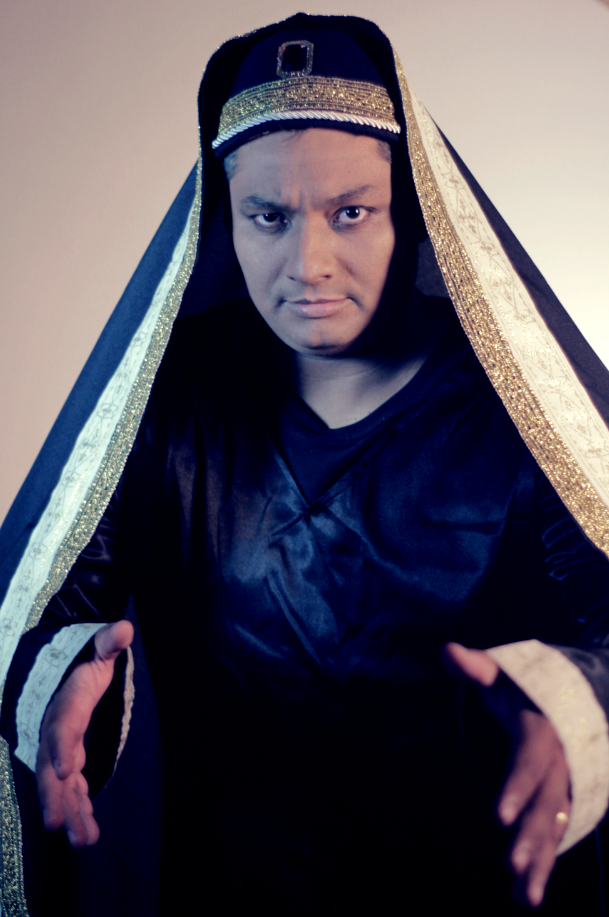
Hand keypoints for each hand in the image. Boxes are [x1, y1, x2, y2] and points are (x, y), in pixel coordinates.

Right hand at [35, 619, 133, 847]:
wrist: (60, 668)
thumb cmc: (84, 658)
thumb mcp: (97, 646)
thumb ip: (108, 641)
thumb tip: (124, 628)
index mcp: (66, 703)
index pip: (62, 726)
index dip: (62, 747)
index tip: (66, 769)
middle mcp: (56, 729)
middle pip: (50, 766)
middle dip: (54, 795)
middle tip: (57, 823)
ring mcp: (60, 748)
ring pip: (60, 785)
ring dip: (71, 812)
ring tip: (83, 840)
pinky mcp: (69, 759)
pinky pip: (71, 787)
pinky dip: (78, 808)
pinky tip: (87, 833)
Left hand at [444, 642, 570, 907]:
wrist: (562, 700)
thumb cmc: (519, 688)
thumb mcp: (500, 673)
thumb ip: (474, 666)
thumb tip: (447, 651)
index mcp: (542, 730)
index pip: (531, 760)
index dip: (517, 786)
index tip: (498, 815)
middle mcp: (560, 762)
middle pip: (547, 802)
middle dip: (531, 834)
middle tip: (509, 863)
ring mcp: (564, 786)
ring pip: (555, 827)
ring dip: (540, 861)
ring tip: (523, 896)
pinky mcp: (560, 804)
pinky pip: (554, 837)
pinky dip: (543, 865)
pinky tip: (524, 895)